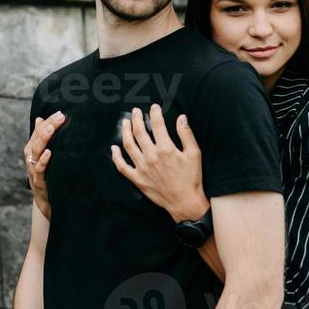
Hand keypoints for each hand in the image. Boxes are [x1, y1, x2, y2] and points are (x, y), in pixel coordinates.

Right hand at [22, 112, 64, 220]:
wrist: (46, 202)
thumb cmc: (47, 175)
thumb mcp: (44, 156)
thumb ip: (42, 138)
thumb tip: (39, 118)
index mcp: (33, 149)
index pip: (39, 131)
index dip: (48, 121)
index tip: (60, 113)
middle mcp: (31, 158)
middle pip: (37, 138)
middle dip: (48, 126)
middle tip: (60, 116)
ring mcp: (34, 169)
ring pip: (36, 151)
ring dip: (44, 139)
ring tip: (52, 128)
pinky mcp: (39, 181)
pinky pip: (40, 169)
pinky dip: (44, 161)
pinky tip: (49, 153)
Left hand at [109, 104, 207, 221]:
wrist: (185, 202)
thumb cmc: (192, 178)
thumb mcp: (194, 154)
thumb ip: (186, 135)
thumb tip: (181, 118)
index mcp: (165, 149)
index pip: (157, 125)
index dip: (155, 113)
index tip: (154, 107)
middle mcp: (151, 156)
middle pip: (139, 132)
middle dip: (136, 119)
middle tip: (135, 111)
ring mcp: (142, 168)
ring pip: (128, 145)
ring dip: (125, 132)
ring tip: (125, 123)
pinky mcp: (137, 179)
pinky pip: (122, 166)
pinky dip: (116, 157)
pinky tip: (114, 148)